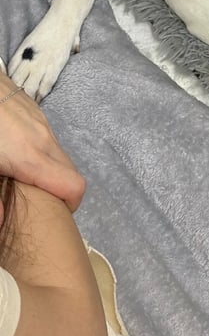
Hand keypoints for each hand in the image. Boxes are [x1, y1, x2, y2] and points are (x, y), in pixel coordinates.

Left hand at [0, 71, 85, 211]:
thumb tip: (2, 223)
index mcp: (32, 158)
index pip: (73, 186)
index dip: (70, 206)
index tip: (53, 215)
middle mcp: (45, 140)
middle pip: (70, 173)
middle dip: (60, 193)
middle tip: (36, 203)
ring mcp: (43, 124)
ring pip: (60, 156)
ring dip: (50, 173)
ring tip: (21, 180)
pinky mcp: (37, 113)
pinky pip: (50, 141)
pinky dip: (43, 155)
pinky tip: (15, 154)